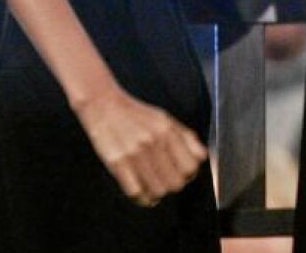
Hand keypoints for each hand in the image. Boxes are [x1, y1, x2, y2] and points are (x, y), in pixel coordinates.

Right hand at [73, 85, 207, 206]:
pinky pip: (135, 191)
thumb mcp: (166, 119)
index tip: (184, 175)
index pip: (191, 165)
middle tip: (168, 182)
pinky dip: (141, 198)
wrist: (104, 106)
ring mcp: (135, 154)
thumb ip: (185, 138)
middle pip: (176, 182)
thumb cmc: (136, 115)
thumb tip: (201, 158)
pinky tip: (142, 194)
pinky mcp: (117, 163)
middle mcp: (154, 143)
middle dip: (174, 186)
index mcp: (168, 131)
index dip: (190, 174)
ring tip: (155, 189)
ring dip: (158, 194)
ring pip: (158, 190)